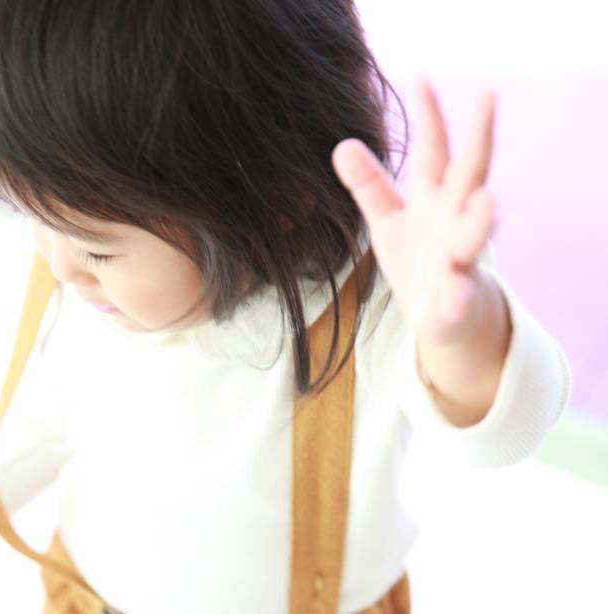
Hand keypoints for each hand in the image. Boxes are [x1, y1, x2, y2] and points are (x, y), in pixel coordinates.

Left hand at [332, 77, 498, 346]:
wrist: (447, 318)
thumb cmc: (420, 261)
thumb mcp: (390, 221)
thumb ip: (371, 186)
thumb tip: (343, 145)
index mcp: (434, 198)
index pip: (434, 149)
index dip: (429, 116)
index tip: (422, 78)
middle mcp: (455, 220)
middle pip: (470, 175)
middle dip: (479, 139)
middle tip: (489, 98)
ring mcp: (460, 258)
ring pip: (474, 235)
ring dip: (482, 220)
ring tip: (488, 203)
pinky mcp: (457, 300)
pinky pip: (459, 297)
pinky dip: (458, 297)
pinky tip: (456, 298)